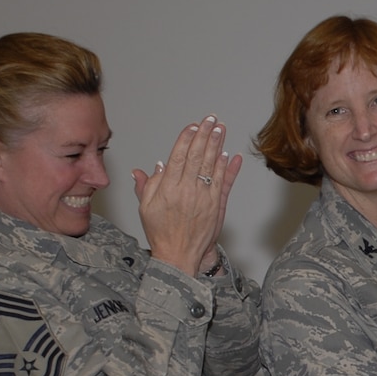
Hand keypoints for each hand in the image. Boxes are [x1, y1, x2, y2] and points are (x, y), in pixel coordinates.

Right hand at [132, 115, 242, 275]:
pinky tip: (231, 155)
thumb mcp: (146, 207)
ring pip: (212, 166)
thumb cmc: (161, 232)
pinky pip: (224, 183)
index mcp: (169, 188)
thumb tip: (154, 167)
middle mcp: (188, 190)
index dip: (187, 138)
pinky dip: (228, 168)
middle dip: (205, 135)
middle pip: (198, 156)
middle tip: (210, 120)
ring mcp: (204, 198)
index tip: (192, 126)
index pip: (179, 156)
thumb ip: (149, 185)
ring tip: (221, 129)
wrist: (179, 256)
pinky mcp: (216, 206)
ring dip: (217, 145)